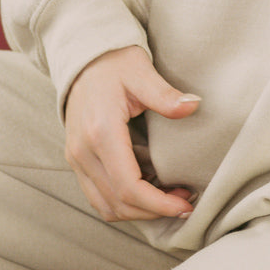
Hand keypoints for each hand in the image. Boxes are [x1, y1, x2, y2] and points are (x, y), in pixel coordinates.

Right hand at [63, 46, 200, 221]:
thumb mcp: (141, 72)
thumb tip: (192, 106)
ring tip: (169, 199)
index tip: (186, 204)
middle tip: (185, 203)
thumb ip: (165, 94)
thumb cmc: (115, 63)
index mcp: (101, 132)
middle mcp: (83, 151)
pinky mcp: (77, 159)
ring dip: (138, 211)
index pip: (128, 186)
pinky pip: (98, 195)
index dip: (158, 204)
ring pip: (105, 205)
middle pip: (117, 203)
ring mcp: (76, 157)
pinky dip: (123, 202)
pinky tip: (148, 189)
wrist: (84, 58)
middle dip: (153, 211)